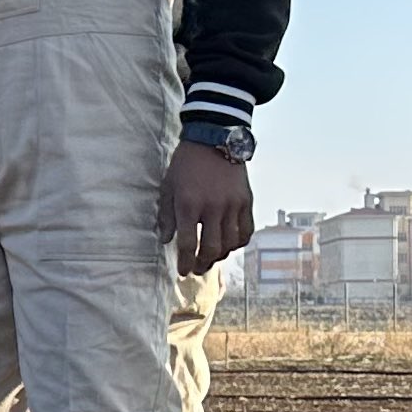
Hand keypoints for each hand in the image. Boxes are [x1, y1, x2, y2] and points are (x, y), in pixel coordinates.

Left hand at [159, 141, 254, 275]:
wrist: (213, 139)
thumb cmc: (185, 164)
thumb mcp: (168, 187)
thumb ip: (166, 216)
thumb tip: (166, 240)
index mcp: (189, 204)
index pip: (187, 244)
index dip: (184, 262)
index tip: (182, 271)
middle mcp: (212, 208)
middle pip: (211, 249)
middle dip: (202, 264)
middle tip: (196, 269)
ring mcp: (232, 205)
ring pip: (230, 243)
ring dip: (220, 256)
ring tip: (211, 258)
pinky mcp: (246, 200)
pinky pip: (246, 231)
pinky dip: (238, 243)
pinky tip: (229, 245)